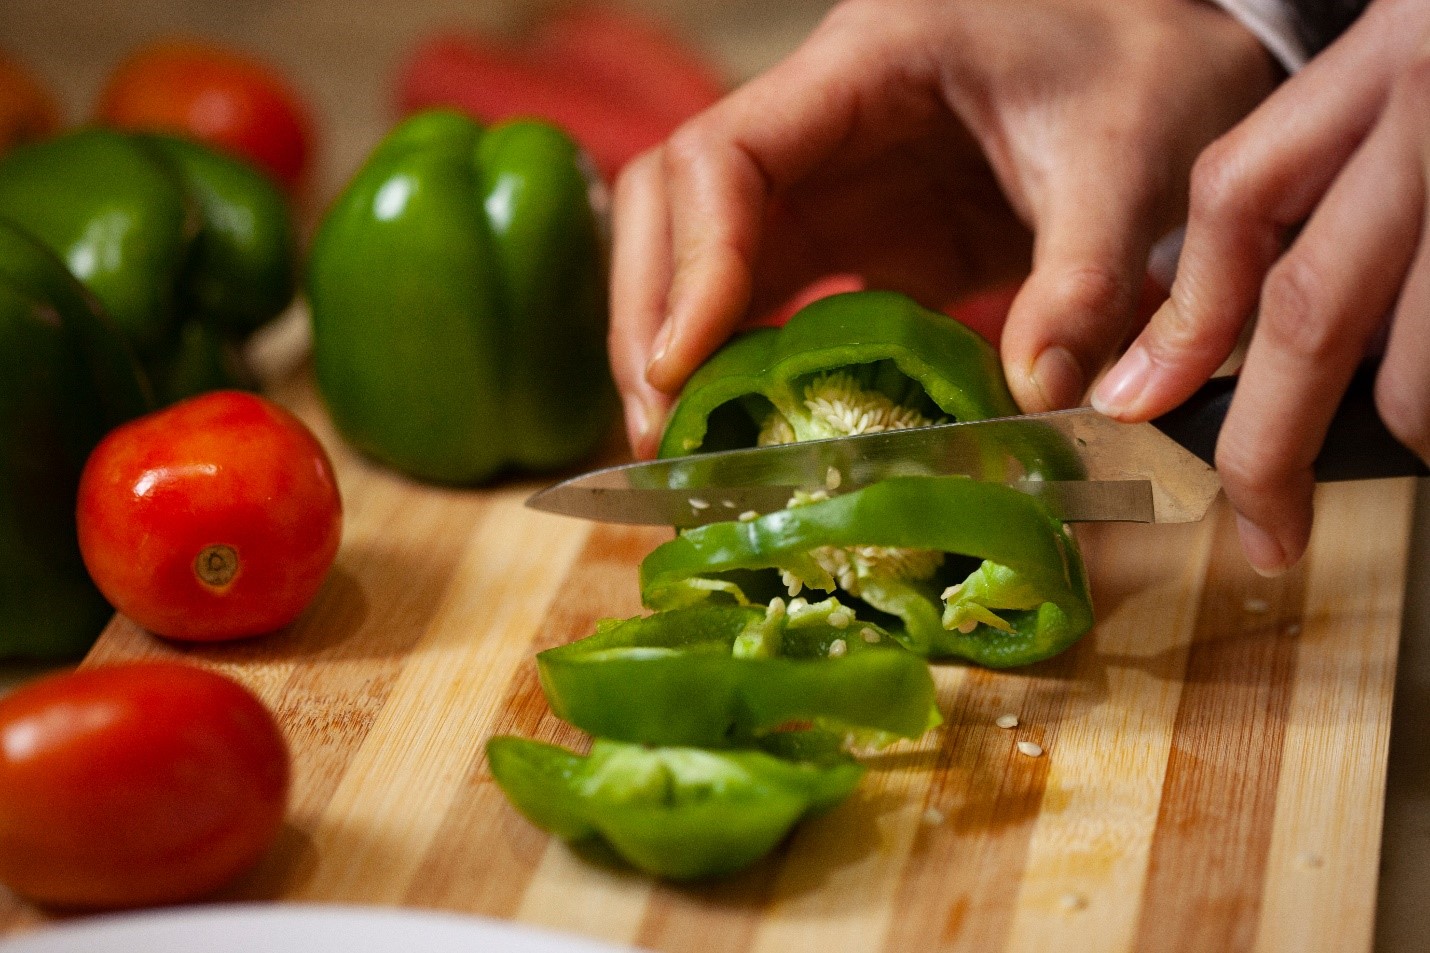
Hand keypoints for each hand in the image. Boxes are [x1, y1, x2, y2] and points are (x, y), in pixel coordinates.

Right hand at [609, 0, 1277, 456]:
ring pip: (696, 251)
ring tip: (681, 446)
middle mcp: (818, 119)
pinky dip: (739, 362)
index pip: (725, 155)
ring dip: (676, 346)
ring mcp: (826, 178)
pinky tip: (746, 428)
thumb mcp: (1127, 164)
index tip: (684, 364)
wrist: (1161, 57)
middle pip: (670, 199)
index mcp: (866, 65)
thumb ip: (1086, 280)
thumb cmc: (1143, 69)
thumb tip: (1035, 402)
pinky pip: (762, 296)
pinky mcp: (851, 234)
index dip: (692, 261)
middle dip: (649, 312)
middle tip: (658, 427)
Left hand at [1092, 0, 1429, 574]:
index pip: (1237, 198)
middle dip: (1269, 447)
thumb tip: (1212, 324)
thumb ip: (1320, 174)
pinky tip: (1429, 406)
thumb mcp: (1409, 66)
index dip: (1185, 321)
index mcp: (1379, 64)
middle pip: (1306, 312)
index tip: (1140, 402)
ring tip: (1409, 441)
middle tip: (1265, 528)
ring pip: (1414, 378)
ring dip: (1404, 433)